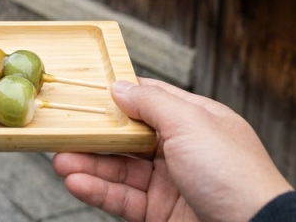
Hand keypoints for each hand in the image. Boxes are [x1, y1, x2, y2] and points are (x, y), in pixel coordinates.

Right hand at [53, 79, 291, 221]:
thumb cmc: (236, 177)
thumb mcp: (191, 124)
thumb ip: (151, 103)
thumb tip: (119, 86)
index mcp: (198, 121)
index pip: (151, 101)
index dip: (119, 97)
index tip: (87, 95)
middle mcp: (184, 151)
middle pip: (129, 137)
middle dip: (95, 135)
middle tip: (63, 132)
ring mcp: (172, 184)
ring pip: (121, 169)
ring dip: (89, 164)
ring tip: (60, 161)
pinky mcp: (161, 214)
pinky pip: (123, 199)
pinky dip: (98, 190)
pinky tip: (77, 182)